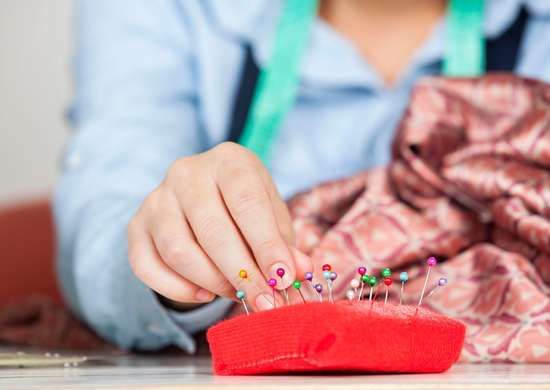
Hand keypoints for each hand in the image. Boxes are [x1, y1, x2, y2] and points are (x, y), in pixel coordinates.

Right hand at [128, 142, 310, 310]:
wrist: (205, 197)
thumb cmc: (246, 208)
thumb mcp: (272, 217)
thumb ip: (284, 244)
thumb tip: (299, 273)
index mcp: (228, 160)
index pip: (246, 202)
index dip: (265, 244)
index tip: (282, 278)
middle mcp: (187, 172)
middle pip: (211, 229)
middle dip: (242, 273)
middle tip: (263, 300)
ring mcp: (157, 198)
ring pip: (178, 250)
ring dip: (211, 282)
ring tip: (236, 292)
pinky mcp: (136, 225)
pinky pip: (146, 266)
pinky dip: (177, 289)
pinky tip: (203, 293)